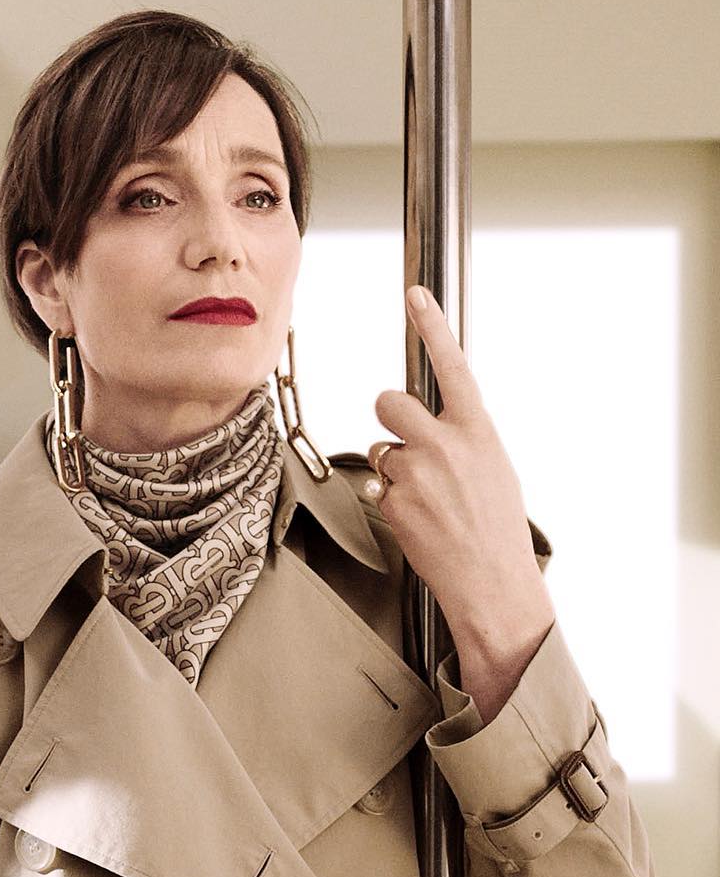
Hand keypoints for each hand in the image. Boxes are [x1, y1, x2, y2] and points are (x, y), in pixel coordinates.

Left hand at [368, 285, 553, 646]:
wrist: (491, 581)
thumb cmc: (497, 526)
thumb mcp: (494, 467)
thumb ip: (463, 438)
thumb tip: (436, 425)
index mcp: (477, 430)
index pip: (451, 365)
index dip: (432, 326)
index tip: (416, 295)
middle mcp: (444, 444)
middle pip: (389, 401)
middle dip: (390, 416)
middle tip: (407, 441)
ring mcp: (415, 473)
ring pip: (380, 449)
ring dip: (393, 467)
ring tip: (426, 497)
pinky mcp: (393, 501)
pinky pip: (378, 486)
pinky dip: (392, 500)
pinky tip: (419, 519)